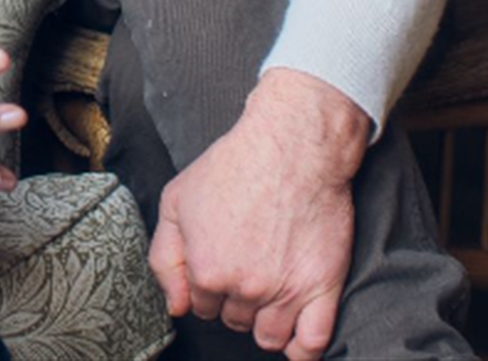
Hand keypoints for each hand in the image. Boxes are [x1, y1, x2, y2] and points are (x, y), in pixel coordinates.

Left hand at [149, 70, 369, 360]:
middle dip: (236, 299)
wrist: (293, 146)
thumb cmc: (235, 166)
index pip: (201, 306)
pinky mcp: (323, 287)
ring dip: (265, 320)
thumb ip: (165, 258)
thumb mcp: (177, 200)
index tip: (220, 262)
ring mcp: (285, 292)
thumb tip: (176, 306)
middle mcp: (245, 288)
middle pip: (234, 320)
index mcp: (207, 271)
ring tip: (269, 289)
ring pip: (269, 336)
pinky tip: (296, 332)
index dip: (209, 284)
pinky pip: (312, 343)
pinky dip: (302, 347)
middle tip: (247, 263)